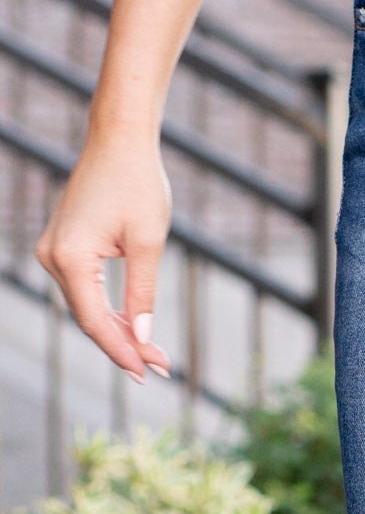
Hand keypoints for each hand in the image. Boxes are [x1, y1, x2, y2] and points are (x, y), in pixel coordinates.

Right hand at [36, 132, 172, 381]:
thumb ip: (143, 293)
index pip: (94, 320)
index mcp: (71, 257)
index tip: (149, 372)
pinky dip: (109, 309)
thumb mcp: (148, 243)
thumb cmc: (138, 184)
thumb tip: (142, 337)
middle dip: (125, 345)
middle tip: (161, 368)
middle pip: (89, 317)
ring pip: (86, 307)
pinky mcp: (64, 246)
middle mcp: (53, 256)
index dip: (122, 351)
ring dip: (119, 330)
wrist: (119, 141)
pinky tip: (134, 327)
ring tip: (154, 354)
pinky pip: (85, 290)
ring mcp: (54, 251)